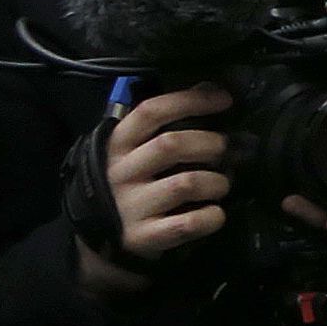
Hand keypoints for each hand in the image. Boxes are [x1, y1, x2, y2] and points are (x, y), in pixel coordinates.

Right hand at [85, 85, 231, 293]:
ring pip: (186, 183)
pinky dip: (212, 217)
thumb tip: (212, 87)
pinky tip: (215, 213)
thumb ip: (164, 124)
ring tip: (221, 185)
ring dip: (217, 182)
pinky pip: (188, 224)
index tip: (224, 99)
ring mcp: (131, 206)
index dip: (191, 100)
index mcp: (118, 145)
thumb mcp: (134, 150)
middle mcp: (120, 173)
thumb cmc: (131, 183)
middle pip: (172, 145)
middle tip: (225, 151)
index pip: (151, 111)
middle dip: (210, 144)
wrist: (101, 237)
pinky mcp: (144, 236)